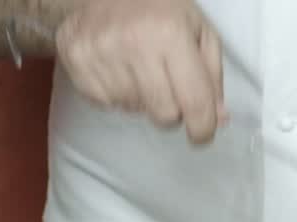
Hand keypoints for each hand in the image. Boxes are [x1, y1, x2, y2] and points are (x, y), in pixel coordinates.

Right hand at [55, 0, 225, 143]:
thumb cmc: (157, 9)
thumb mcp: (197, 30)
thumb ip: (211, 76)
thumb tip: (218, 119)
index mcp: (170, 34)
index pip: (194, 101)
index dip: (203, 127)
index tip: (202, 134)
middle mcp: (134, 44)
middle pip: (164, 115)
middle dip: (172, 110)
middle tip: (168, 87)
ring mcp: (101, 54)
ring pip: (135, 111)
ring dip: (142, 99)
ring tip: (139, 68)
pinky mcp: (78, 63)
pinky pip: (107, 104)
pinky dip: (117, 94)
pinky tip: (118, 68)